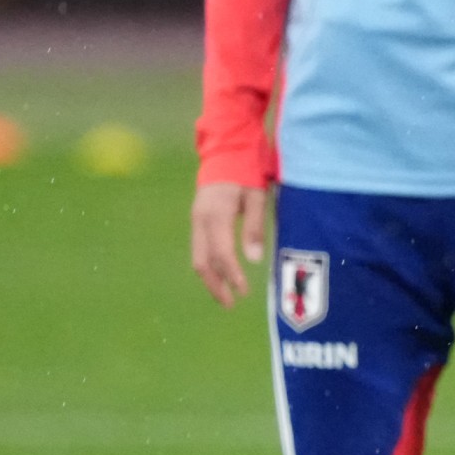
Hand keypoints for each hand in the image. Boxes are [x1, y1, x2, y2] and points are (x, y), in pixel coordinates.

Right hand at [191, 181, 267, 306]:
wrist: (227, 150)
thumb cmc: (248, 170)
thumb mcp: (257, 196)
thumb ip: (254, 227)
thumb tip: (253, 260)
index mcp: (216, 214)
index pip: (222, 253)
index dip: (232, 275)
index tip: (244, 292)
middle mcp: (200, 219)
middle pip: (203, 261)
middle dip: (216, 285)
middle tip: (231, 304)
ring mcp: (196, 219)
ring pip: (198, 256)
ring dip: (211, 278)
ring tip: (226, 296)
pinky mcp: (198, 219)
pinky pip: (200, 248)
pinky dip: (209, 265)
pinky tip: (221, 275)